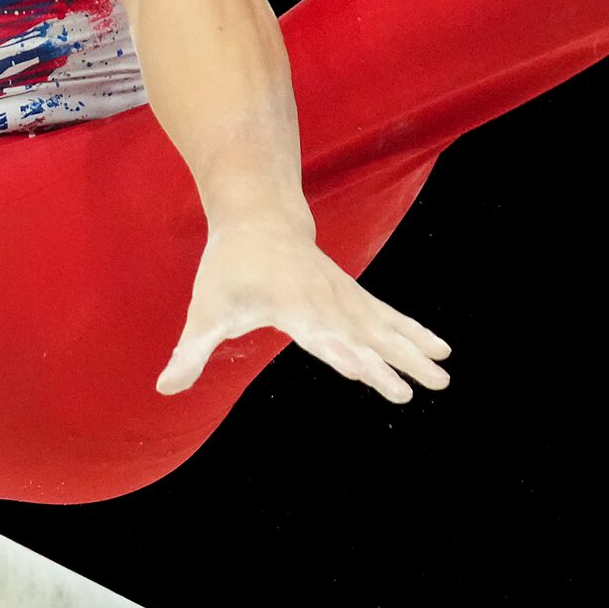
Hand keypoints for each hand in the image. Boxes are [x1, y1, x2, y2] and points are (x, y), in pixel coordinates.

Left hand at [157, 220, 451, 403]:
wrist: (258, 218)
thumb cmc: (227, 269)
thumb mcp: (205, 309)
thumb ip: (191, 352)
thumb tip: (164, 389)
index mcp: (288, 304)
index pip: (319, 333)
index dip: (342, 352)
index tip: (367, 370)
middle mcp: (322, 299)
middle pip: (362, 335)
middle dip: (392, 361)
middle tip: (422, 387)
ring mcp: (342, 295)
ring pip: (383, 326)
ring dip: (415, 351)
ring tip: (444, 376)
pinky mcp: (352, 293)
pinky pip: (388, 315)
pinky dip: (414, 331)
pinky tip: (440, 350)